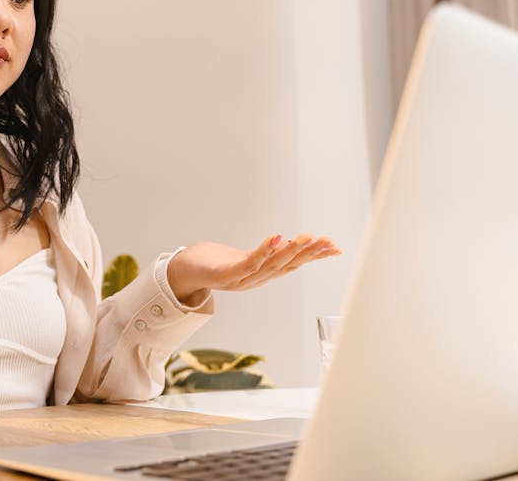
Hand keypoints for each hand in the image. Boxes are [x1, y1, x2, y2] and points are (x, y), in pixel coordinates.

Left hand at [167, 234, 341, 301]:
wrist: (182, 271)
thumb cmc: (214, 261)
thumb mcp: (246, 256)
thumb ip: (266, 253)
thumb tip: (287, 242)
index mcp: (262, 274)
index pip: (293, 264)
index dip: (314, 256)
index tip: (335, 246)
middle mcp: (254, 280)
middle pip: (286, 266)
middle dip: (309, 254)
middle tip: (328, 241)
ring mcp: (240, 279)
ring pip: (271, 266)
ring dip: (291, 251)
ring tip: (307, 237)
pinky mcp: (225, 275)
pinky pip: (248, 263)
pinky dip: (264, 250)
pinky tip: (276, 237)